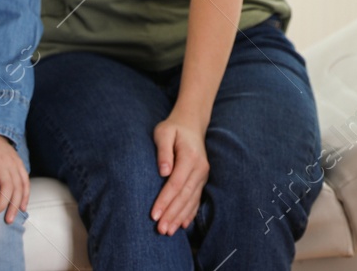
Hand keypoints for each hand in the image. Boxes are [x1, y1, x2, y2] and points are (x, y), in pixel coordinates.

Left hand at [0, 132, 28, 224]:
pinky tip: (22, 207)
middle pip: (7, 187)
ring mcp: (13, 163)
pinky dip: (25, 196)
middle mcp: (3, 162)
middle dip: (1, 205)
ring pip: (18, 186)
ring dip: (15, 204)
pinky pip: (25, 181)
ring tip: (9, 219)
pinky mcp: (19, 164)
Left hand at [150, 111, 208, 235]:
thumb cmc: (173, 129)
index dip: (165, 200)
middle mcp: (200, 168)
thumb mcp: (163, 132)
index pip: (176, 183)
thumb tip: (163, 172)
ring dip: (180, 217)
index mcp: (190, 157)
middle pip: (185, 195)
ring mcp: (203, 175)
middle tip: (160, 230)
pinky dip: (190, 213)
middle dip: (172, 214)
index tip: (154, 215)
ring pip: (191, 200)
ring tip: (168, 232)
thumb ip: (163, 151)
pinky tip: (183, 225)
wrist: (191, 124)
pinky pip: (197, 199)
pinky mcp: (202, 179)